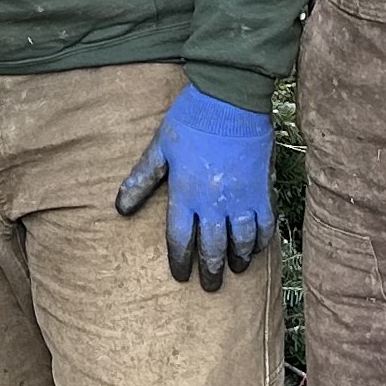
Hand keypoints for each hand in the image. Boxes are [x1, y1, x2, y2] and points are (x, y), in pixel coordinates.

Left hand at [114, 84, 274, 292]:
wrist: (230, 99)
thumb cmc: (190, 120)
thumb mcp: (159, 148)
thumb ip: (141, 179)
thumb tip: (120, 208)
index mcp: (185, 193)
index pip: (180, 238)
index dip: (180, 261)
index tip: (181, 276)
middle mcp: (214, 202)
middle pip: (212, 247)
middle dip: (211, 270)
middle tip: (210, 287)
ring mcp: (242, 197)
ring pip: (242, 240)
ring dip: (238, 259)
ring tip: (234, 271)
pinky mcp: (263, 188)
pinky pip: (266, 223)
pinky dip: (262, 240)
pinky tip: (257, 248)